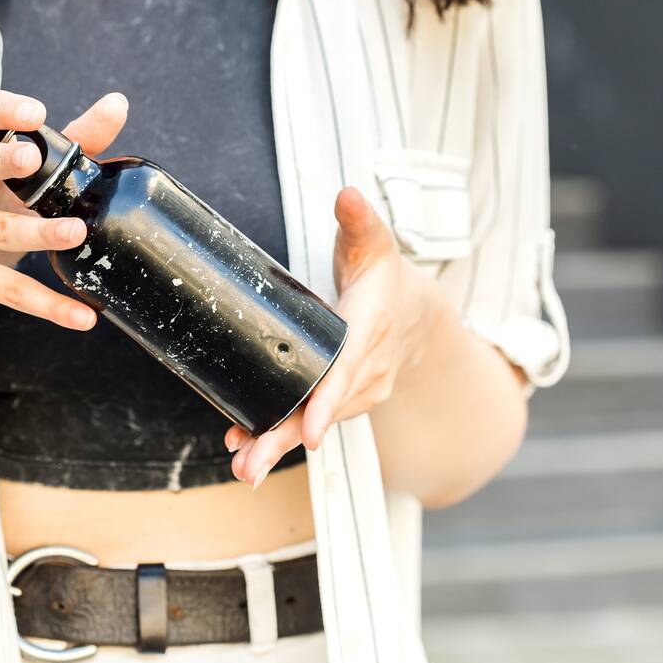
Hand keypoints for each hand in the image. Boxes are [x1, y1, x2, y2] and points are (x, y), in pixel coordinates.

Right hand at [0, 89, 128, 332]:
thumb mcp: (22, 184)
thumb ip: (71, 145)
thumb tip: (117, 104)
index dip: (3, 110)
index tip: (35, 113)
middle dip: (0, 160)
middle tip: (32, 159)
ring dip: (38, 233)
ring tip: (76, 233)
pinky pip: (6, 289)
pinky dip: (47, 304)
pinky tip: (82, 315)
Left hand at [224, 186, 439, 487]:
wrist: (418, 316)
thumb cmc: (386, 277)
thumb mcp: (374, 243)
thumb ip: (359, 221)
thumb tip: (347, 194)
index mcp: (371, 326)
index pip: (348, 366)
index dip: (327, 399)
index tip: (308, 429)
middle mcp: (369, 367)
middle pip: (324, 407)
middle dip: (286, 437)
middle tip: (251, 464)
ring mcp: (359, 390)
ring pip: (314, 422)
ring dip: (277, 446)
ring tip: (244, 468)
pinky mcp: (345, 402)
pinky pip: (311, 422)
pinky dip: (281, 437)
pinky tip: (248, 451)